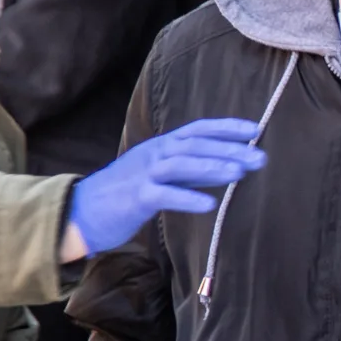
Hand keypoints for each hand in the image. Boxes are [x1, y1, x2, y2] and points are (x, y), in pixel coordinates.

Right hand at [68, 118, 267, 254]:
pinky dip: (187, 198)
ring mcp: (142, 174)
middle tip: (260, 157)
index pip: (198, 130)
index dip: (227, 128)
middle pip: (195, 145)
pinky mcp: (134, 198)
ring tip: (240, 173)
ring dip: (212, 167)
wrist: (80, 212)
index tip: (256, 130)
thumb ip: (191, 170)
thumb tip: (229, 165)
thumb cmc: (125, 194)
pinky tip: (209, 204)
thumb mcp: (160, 175)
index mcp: (161, 146)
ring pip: (181, 164)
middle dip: (229, 149)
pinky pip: (164, 195)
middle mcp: (153, 154)